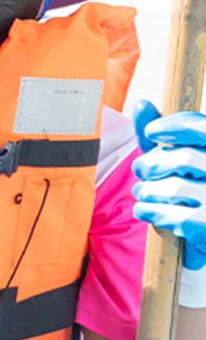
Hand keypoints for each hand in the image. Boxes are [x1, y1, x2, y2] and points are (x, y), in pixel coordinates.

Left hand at [132, 100, 205, 272]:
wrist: (203, 234)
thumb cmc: (192, 190)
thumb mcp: (179, 162)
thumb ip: (161, 137)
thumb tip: (141, 105)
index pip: (202, 128)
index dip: (175, 126)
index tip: (152, 131)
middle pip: (183, 159)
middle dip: (152, 163)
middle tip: (139, 170)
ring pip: (175, 189)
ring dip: (147, 191)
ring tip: (140, 192)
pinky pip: (178, 217)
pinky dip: (152, 212)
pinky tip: (144, 210)